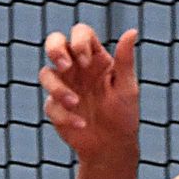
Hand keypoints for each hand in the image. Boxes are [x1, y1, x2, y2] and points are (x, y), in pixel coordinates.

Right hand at [40, 24, 139, 162]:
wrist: (112, 146)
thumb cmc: (124, 115)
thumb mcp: (127, 87)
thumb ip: (125, 60)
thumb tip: (132, 31)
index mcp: (95, 58)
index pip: (81, 33)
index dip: (79, 41)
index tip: (87, 62)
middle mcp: (76, 68)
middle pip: (54, 42)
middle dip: (54, 49)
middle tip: (65, 66)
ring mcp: (63, 85)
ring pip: (45, 73)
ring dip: (58, 88)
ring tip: (76, 103)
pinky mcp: (55, 106)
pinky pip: (50, 104)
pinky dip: (64, 114)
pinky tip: (81, 124)